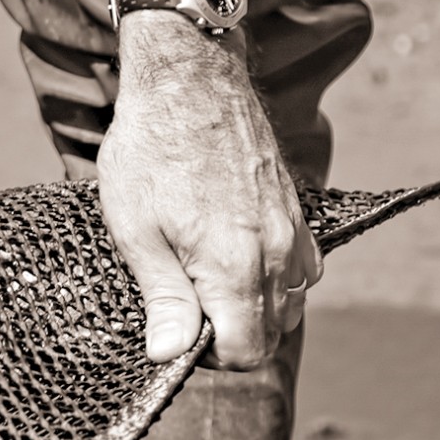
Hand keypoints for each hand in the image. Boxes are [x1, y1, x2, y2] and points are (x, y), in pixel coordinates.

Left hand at [98, 14, 319, 369]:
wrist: (190, 81)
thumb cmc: (153, 151)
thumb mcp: (137, 230)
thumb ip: (164, 297)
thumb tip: (171, 356)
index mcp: (236, 265)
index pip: (246, 351)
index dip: (208, 357)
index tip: (176, 333)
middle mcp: (279, 253)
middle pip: (272, 333)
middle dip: (230, 336)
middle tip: (183, 308)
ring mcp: (295, 231)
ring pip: (290, 304)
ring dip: (253, 309)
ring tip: (204, 281)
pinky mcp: (299, 211)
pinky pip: (301, 270)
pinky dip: (274, 280)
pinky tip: (234, 260)